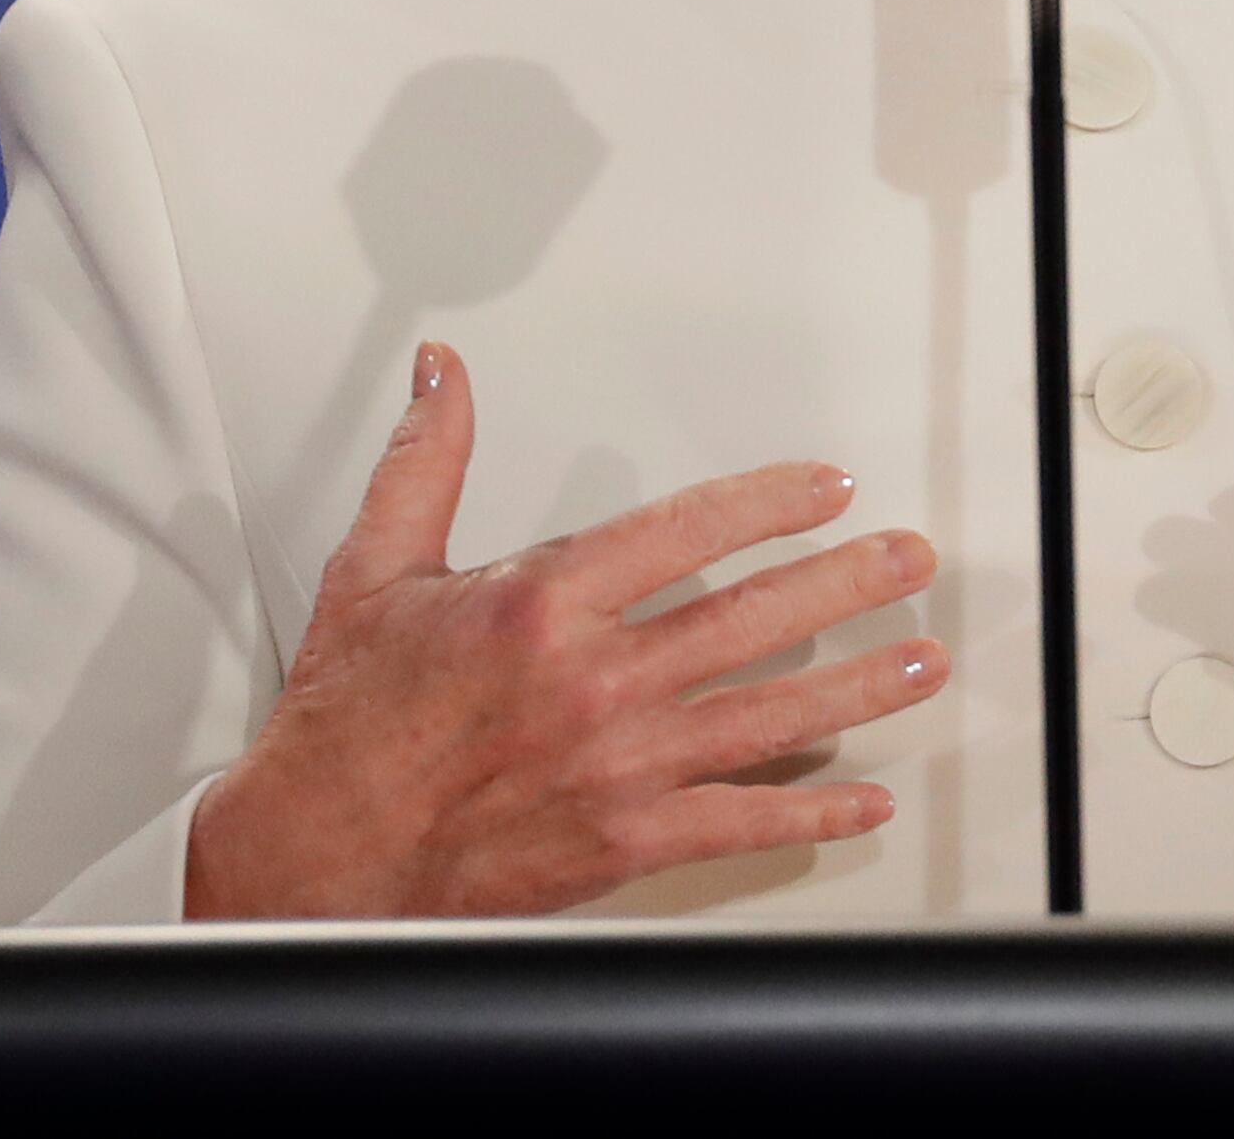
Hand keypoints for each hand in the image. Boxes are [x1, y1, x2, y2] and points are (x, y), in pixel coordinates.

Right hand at [186, 343, 947, 916]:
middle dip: (846, 581)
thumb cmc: (344, 726)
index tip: (827, 490)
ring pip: (764, 714)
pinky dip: (807, 814)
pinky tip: (862, 801)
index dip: (768, 503)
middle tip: (910, 559)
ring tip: (922, 659)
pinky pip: (735, 823)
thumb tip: (443, 374)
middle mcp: (590, 679)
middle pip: (749, 616)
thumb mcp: (373, 569)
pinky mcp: (618, 843)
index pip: (683, 530)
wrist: (312, 859)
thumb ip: (425, 461)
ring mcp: (614, 764)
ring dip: (857, 685)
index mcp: (538, 604)